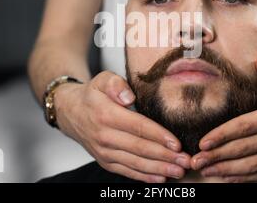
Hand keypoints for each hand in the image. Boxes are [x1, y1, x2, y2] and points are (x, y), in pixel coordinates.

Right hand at [54, 70, 189, 182]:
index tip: (177, 143)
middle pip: (140, 148)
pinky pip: (127, 171)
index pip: (138, 127)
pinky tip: (161, 177)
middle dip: (165, 156)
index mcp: (106, 115)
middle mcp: (104, 136)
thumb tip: (129, 96)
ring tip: (179, 171)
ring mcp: (104, 151)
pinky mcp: (105, 161)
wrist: (70, 112)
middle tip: (186, 160)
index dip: (158, 136)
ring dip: (159, 169)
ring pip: (136, 163)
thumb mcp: (102, 79)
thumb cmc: (92, 94)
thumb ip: (116, 84)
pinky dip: (144, 176)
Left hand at [190, 56, 256, 181]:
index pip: (244, 127)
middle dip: (217, 156)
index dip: (222, 136)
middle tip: (196, 161)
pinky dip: (246, 178)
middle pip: (244, 150)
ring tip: (206, 171)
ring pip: (252, 166)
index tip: (203, 143)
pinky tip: (229, 178)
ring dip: (227, 170)